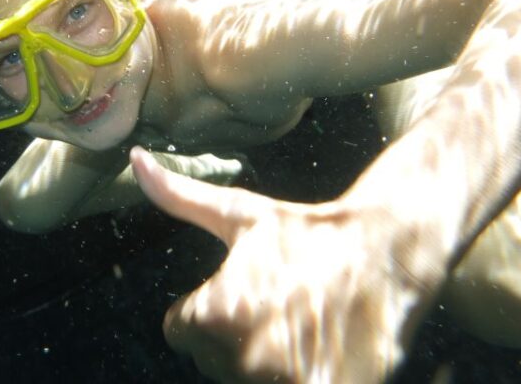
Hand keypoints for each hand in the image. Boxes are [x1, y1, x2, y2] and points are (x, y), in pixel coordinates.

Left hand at [130, 147, 443, 383]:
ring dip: (264, 360)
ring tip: (298, 324)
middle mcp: (243, 357)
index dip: (209, 307)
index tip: (245, 287)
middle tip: (277, 303)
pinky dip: (296, 374)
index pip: (180, 329)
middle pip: (212, 359)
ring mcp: (281, 383)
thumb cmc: (307, 233)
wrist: (384, 255)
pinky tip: (317, 349)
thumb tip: (135, 159)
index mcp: (216, 312)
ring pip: (244, 379)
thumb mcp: (241, 214)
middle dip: (235, 336)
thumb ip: (179, 196)